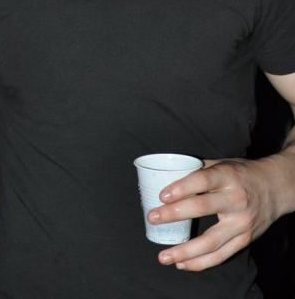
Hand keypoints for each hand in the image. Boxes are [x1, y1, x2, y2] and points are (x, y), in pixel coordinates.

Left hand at [147, 158, 276, 270]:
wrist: (275, 188)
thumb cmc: (240, 173)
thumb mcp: (221, 164)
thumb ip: (197, 170)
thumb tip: (165, 174)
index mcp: (227, 176)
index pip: (202, 180)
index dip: (181, 188)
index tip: (162, 195)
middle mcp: (236, 199)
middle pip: (202, 207)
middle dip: (174, 214)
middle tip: (152, 217)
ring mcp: (241, 222)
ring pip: (211, 241)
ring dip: (185, 251)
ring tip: (164, 256)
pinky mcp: (245, 239)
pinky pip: (221, 255)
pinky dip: (201, 262)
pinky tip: (182, 264)